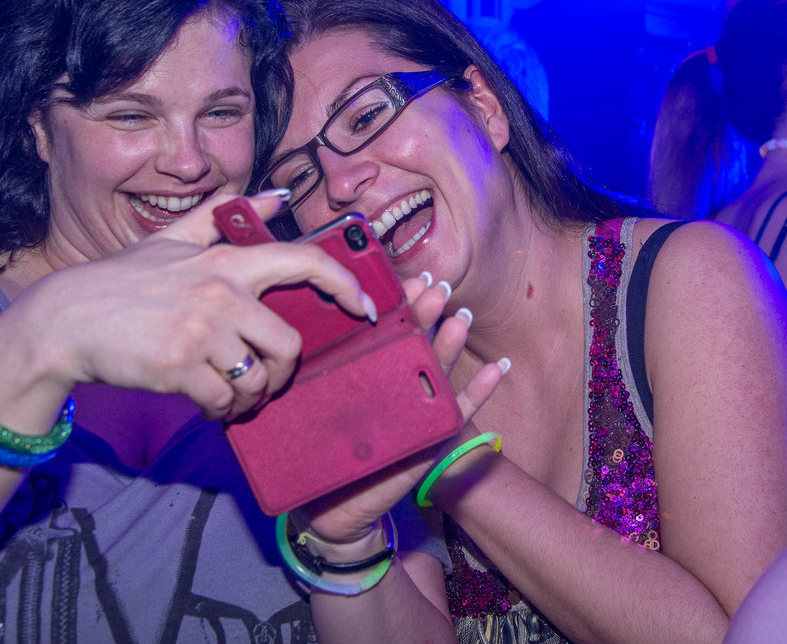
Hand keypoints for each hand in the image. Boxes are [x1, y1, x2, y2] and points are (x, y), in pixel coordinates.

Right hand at [0, 191, 375, 421]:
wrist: (65, 320)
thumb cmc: (122, 281)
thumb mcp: (171, 240)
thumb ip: (225, 216)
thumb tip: (279, 197)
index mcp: (225, 261)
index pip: (304, 261)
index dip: (345, 284)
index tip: (366, 307)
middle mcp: (220, 292)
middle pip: (288, 343)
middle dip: (285, 372)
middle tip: (267, 379)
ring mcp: (201, 330)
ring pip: (259, 379)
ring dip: (252, 397)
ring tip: (233, 396)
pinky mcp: (179, 367)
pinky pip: (225, 402)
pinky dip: (223, 411)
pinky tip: (208, 405)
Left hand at [290, 273, 505, 542]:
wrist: (329, 507)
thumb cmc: (318, 453)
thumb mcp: (312, 408)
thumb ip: (310, 378)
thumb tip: (290, 338)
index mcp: (367, 372)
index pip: (384, 329)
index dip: (395, 304)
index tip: (400, 280)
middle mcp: (395, 384)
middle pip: (415, 341)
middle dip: (425, 312)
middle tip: (434, 288)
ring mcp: (417, 408)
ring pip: (439, 369)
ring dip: (451, 343)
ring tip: (459, 319)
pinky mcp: (431, 437)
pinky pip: (459, 411)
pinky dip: (480, 390)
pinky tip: (497, 368)